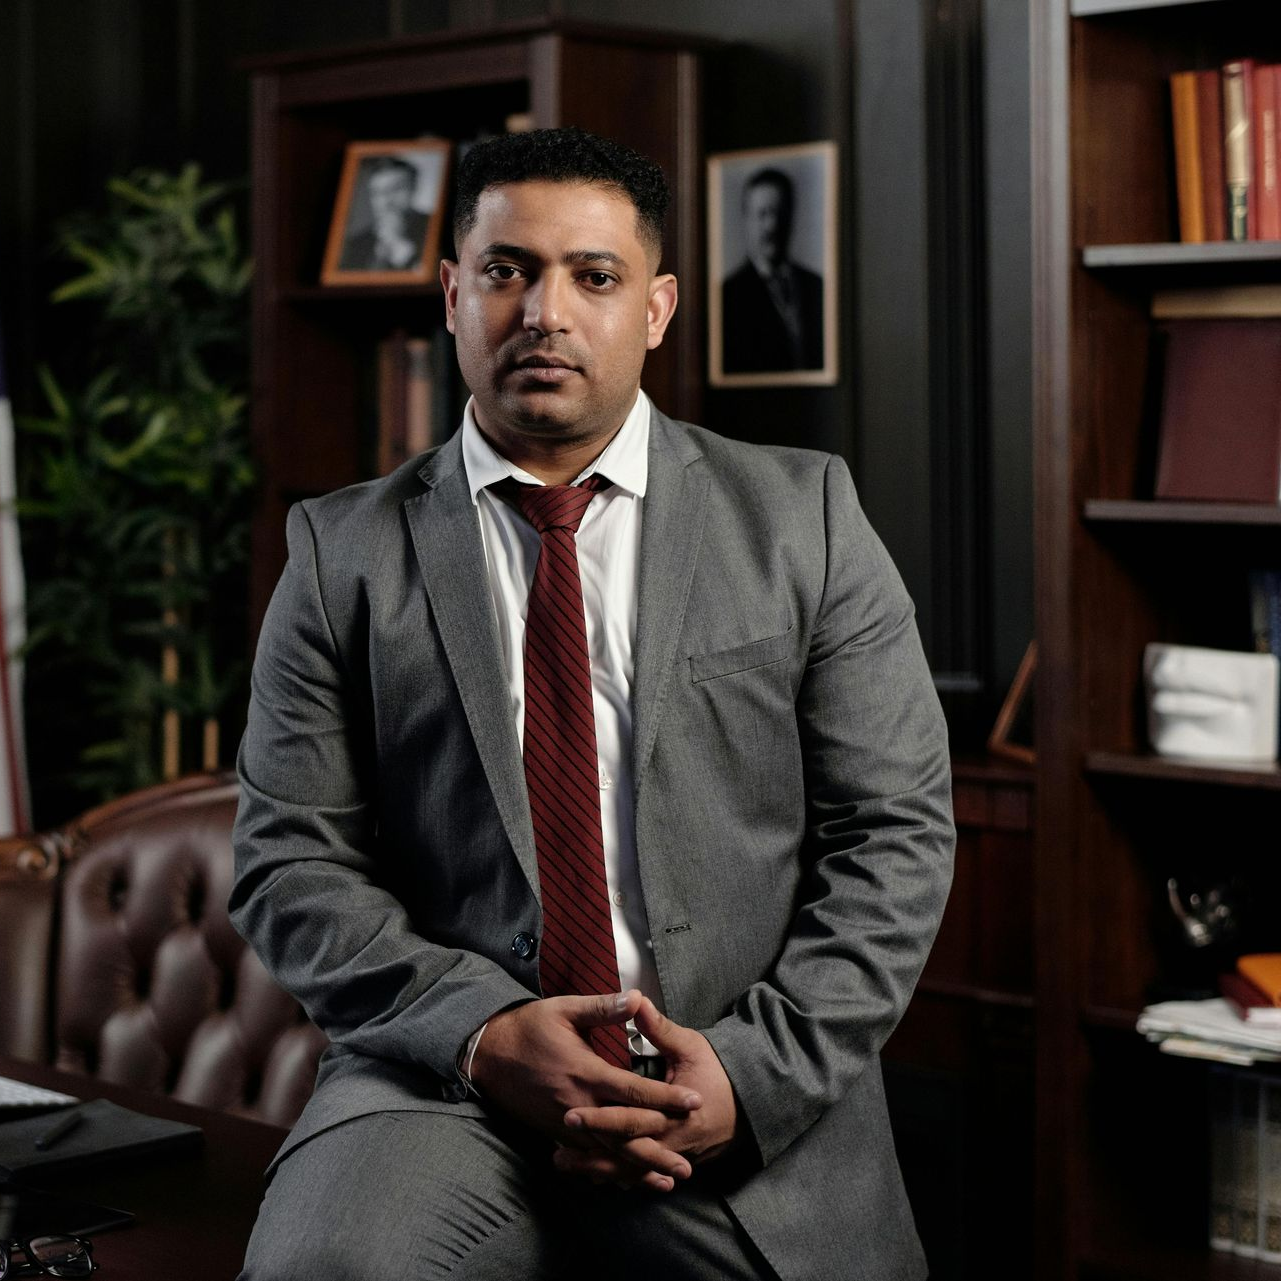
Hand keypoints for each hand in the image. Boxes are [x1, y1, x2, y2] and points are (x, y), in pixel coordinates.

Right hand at [468, 991, 701, 1191]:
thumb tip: (637, 998)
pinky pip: (589, 1155)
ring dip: (638, 1168)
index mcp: (586, 1072)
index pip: (635, 1091)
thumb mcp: (564, 1009)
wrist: (489, 1054)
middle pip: (626, 1133)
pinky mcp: (556, 1132)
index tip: (694, 1103)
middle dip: (658, 1150)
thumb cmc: (529, 1027)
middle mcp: (579, 1104)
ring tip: (666, 1181)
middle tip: (688, 1165)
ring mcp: (566, 1123)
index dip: (667, 1098)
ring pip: (608, 1152)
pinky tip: (628, 1180)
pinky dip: (611, 1169)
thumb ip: (602, 1009)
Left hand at [554, 998, 739, 1184]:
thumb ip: (660, 1029)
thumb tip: (635, 1001)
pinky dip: (614, 1175)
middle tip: (556, 1150)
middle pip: (623, 1152)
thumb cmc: (718, 1071)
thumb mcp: (691, 1046)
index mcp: (675, 1113)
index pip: (630, 1119)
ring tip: (562, 1163)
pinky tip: (590, 1175)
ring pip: (628, 1170)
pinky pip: (639, 1174)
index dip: (599, 1118)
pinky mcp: (671, 1161)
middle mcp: (672, 1141)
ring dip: (595, 1169)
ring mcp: (673, 1156)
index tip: (569, 1113)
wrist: (750, 1104)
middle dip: (589, 1152)